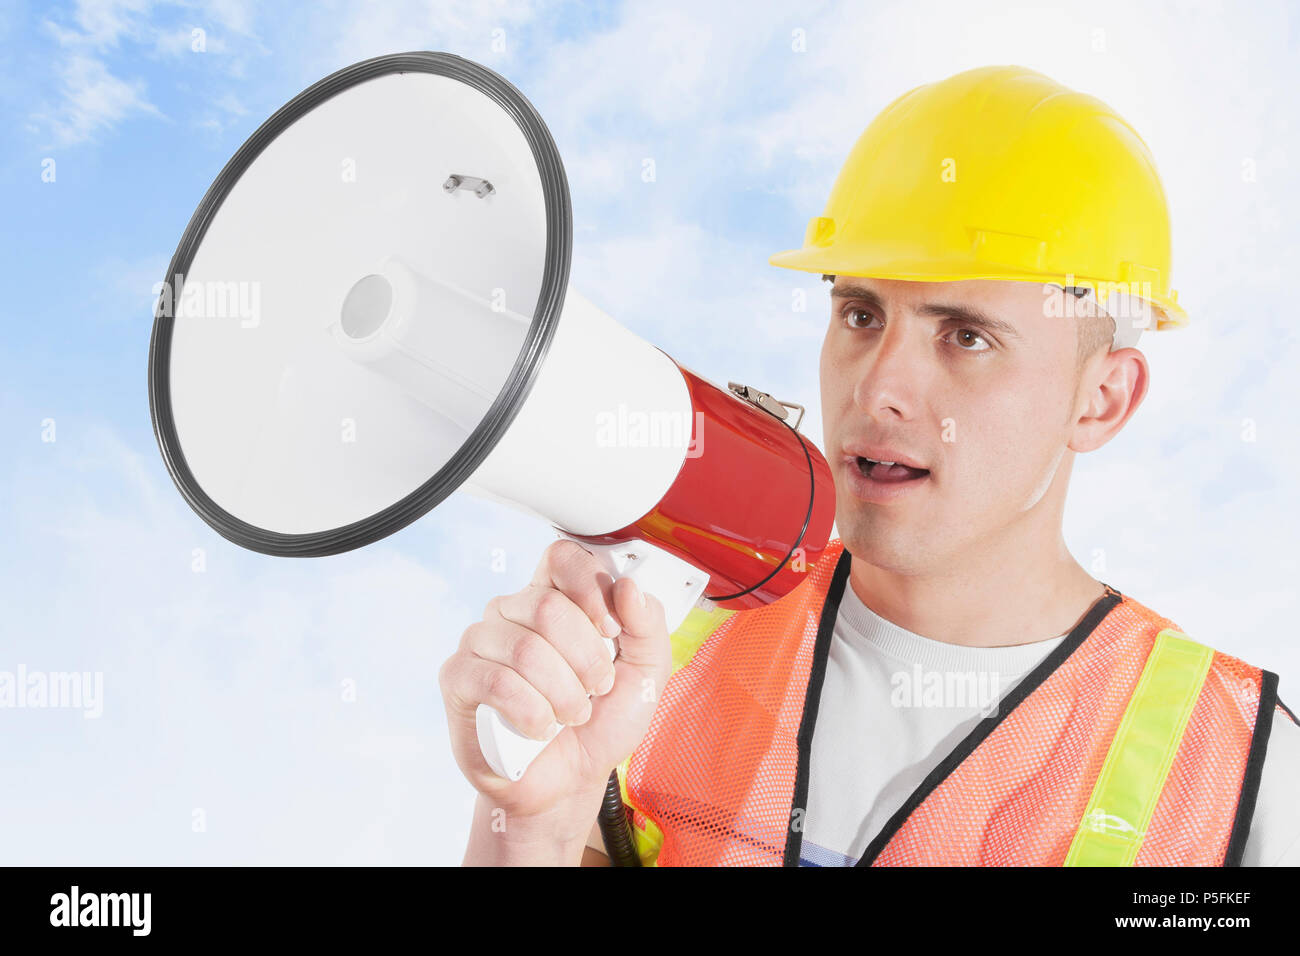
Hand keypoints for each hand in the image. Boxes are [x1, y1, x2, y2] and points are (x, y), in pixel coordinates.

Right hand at [439, 538, 671, 822]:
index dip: (589, 587)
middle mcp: (513, 611)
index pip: (562, 558)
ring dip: (563, 695)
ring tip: (570, 716)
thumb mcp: (646, 674)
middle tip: (595, 690)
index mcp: (556, 598)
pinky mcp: (458, 678)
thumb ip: (648, 626)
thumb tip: (627, 585)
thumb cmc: (601, 723)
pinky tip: (539, 728)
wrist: (569, 782)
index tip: (611, 629)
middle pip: (548, 606)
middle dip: (586, 660)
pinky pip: (496, 681)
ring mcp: (481, 642)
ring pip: (525, 649)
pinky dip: (531, 713)